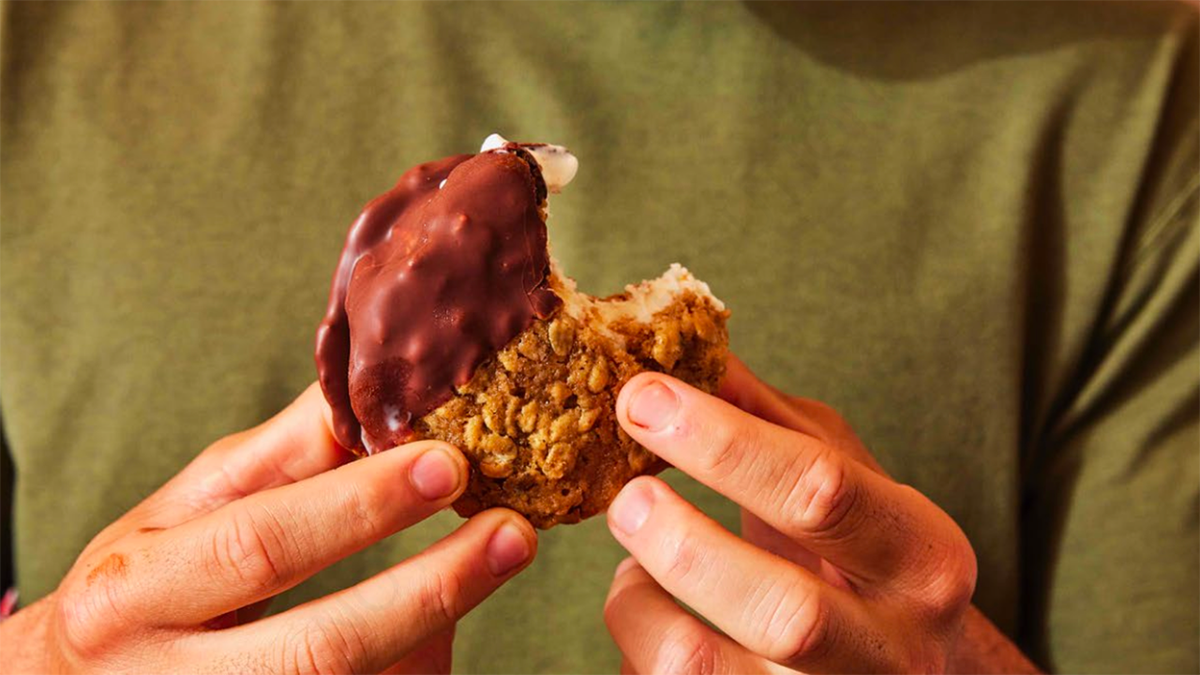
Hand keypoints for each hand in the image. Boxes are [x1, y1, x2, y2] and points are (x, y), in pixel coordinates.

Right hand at [0, 383, 536, 673]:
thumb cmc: (141, 586)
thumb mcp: (185, 512)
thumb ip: (276, 460)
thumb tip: (368, 389)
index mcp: (135, 590)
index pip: (262, 544)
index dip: (360, 507)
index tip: (449, 463)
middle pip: (317, 649)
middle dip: (426, 590)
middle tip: (510, 532)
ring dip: (434, 634)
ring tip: (500, 562)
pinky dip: (414, 672)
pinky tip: (445, 628)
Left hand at [603, 357, 1041, 673]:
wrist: (899, 674)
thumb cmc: (861, 559)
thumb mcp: (841, 479)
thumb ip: (768, 419)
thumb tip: (682, 346)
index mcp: (924, 557)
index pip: (823, 493)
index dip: (722, 442)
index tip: (642, 398)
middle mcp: (898, 652)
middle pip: (784, 612)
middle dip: (683, 545)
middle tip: (627, 498)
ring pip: (699, 669)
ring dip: (638, 604)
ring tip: (633, 565)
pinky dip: (633, 647)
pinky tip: (652, 616)